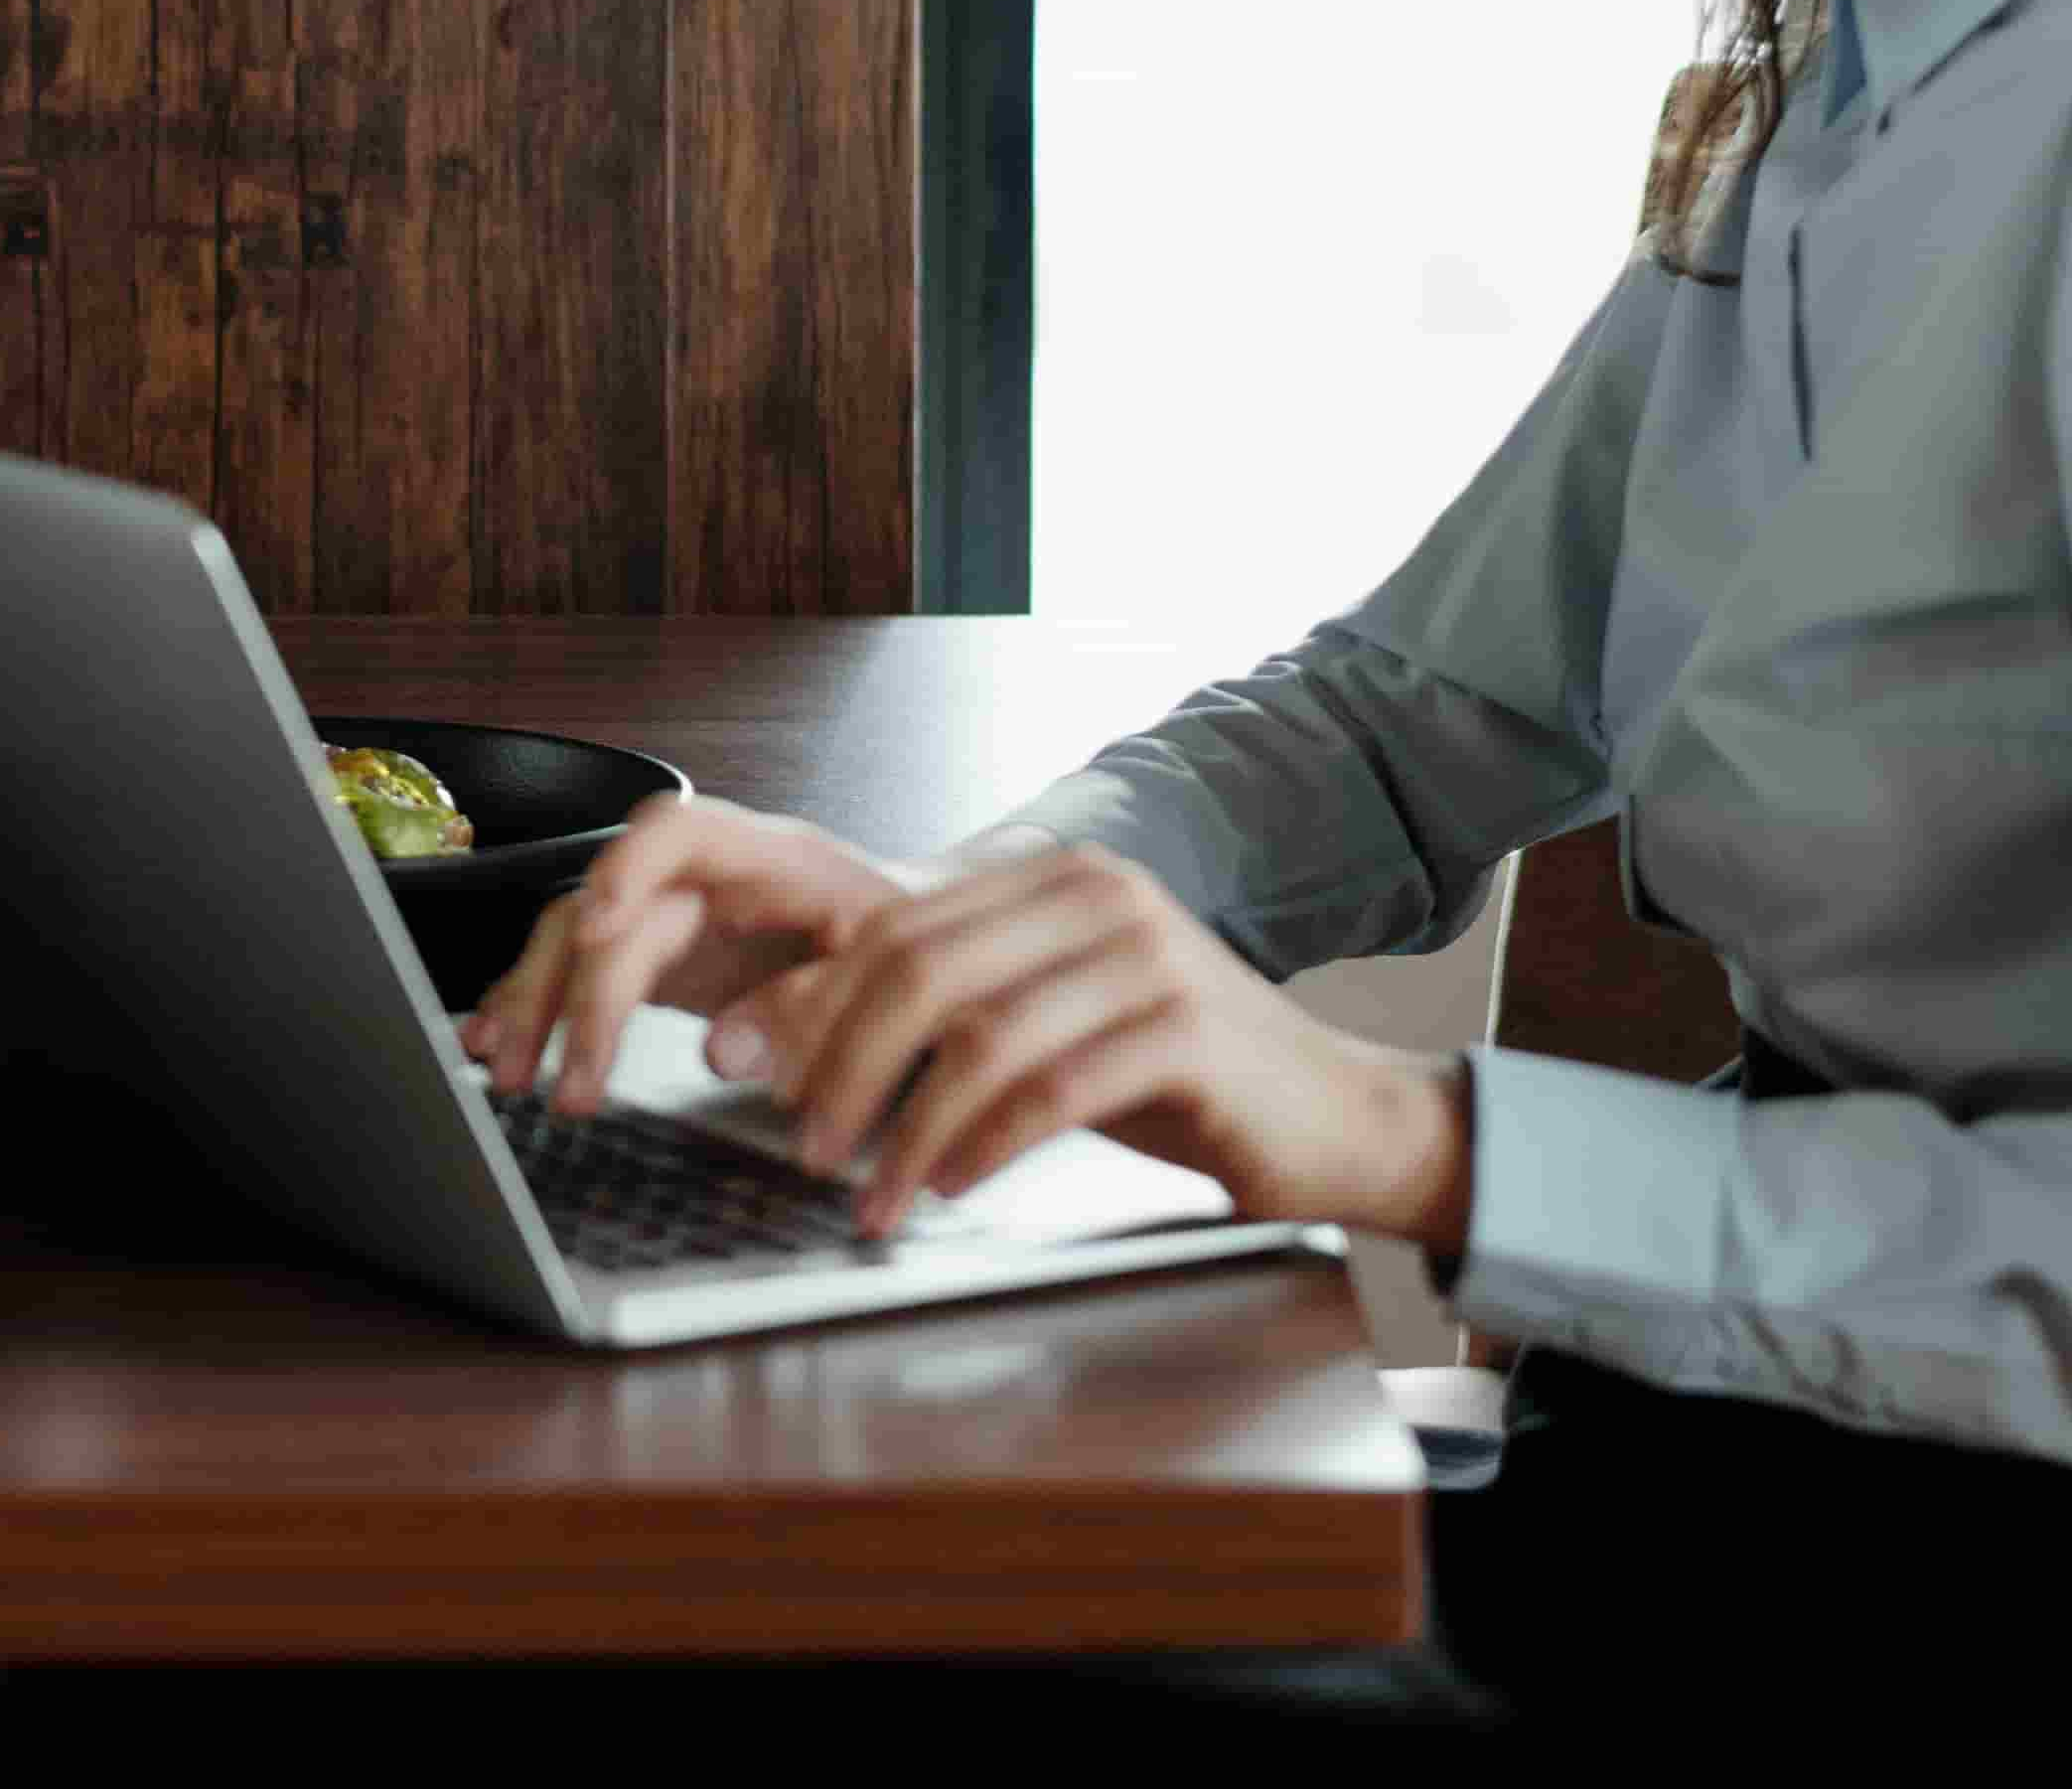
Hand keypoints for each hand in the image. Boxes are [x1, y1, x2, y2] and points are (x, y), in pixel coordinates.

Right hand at [466, 796, 926, 1114]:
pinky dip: (534, 1005)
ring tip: (511, 1073)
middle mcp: (706, 878)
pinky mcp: (659, 958)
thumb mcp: (891, 982)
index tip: (592, 931)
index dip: (625, 870)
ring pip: (575, 939)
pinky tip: (496, 1040)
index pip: (677, 831)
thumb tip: (722, 1051)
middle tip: (562, 1083)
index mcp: (769, 859)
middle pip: (607, 908)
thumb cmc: (915, 958)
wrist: (930, 953)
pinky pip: (578, 970)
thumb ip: (811, 1010)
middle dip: (571, 995)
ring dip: (536, 1005)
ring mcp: (674, 915)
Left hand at [708, 839, 1472, 1246]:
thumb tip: (781, 1041)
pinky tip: (947, 1185)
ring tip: (868, 1193)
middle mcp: (1098, 894)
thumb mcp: (1040, 1028)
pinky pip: (1052, 1088)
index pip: (892, 925)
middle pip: (920, 969)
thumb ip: (935, 1016)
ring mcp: (1148, 956)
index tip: (739, 1063)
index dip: (807, 998)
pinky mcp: (1187, 1030)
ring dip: (904, 1125)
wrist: (1333, 1117)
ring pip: (980, 1035)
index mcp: (1050, 878)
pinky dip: (982, 1143)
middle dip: (838, 1061)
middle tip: (801, 1143)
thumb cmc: (1173, 1076)